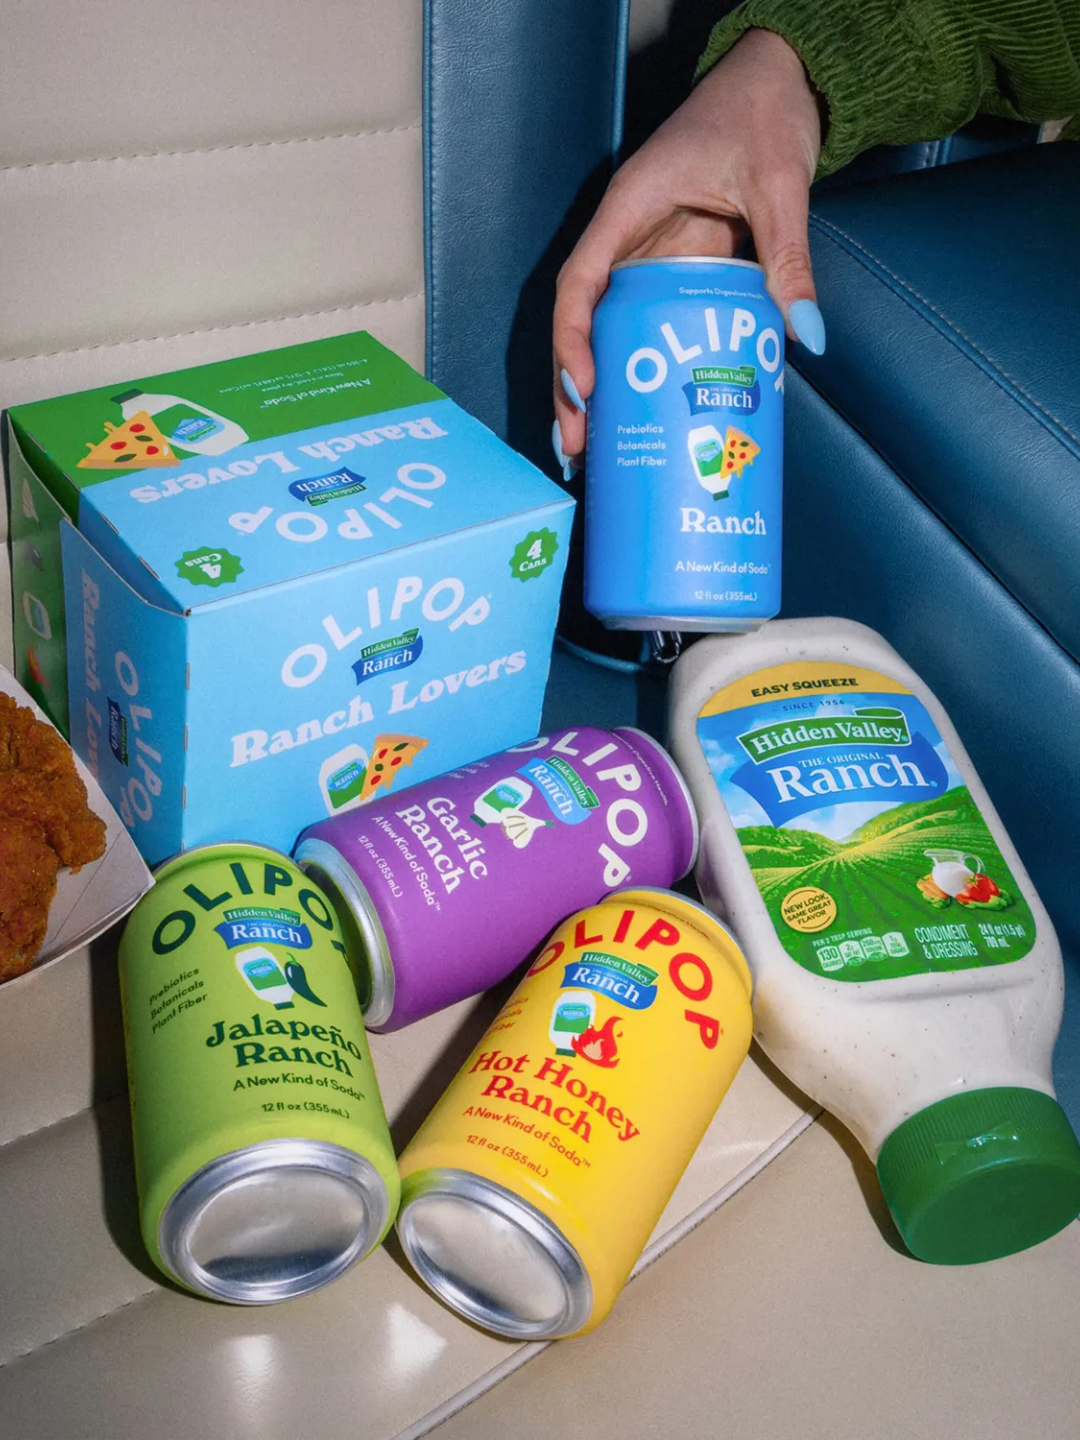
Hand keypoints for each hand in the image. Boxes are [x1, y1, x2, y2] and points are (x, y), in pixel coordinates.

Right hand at [553, 27, 823, 467]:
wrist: (777, 81)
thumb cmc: (764, 112)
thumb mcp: (780, 185)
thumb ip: (788, 258)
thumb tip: (805, 334)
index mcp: (630, 206)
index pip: (581, 281)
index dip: (573, 340)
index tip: (584, 390)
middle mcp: (626, 235)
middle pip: (581, 320)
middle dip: (572, 387)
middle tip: (577, 446)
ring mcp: (646, 253)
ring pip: (603, 328)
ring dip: (593, 388)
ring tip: (593, 449)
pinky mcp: (671, 265)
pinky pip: (641, 323)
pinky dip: (632, 369)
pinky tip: (637, 413)